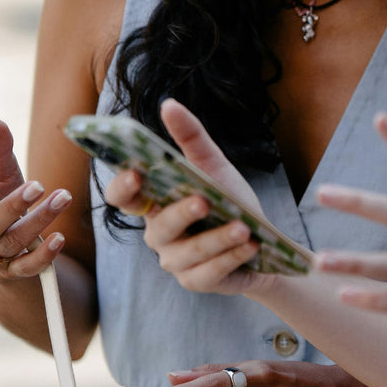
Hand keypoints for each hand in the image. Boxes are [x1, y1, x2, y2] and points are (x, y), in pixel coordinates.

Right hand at [0, 118, 69, 280]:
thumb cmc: (2, 195)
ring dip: (38, 221)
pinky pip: (26, 268)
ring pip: (10, 243)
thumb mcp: (2, 171)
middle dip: (12, 206)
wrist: (12, 232)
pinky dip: (43, 255)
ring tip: (63, 197)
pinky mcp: (12, 271)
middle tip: (38, 185)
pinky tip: (59, 238)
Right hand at [106, 99, 264, 295]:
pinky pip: (209, 273)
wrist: (263, 243)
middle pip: (159, 227)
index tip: (136, 174)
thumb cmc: (229, 201)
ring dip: (217, 238)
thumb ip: (191, 138)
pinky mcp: (197, 282)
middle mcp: (159, 234)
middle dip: (181, 214)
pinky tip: (250, 246)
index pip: (123, 197)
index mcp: (155, 203)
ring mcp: (176, 262)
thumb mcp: (214, 166)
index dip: (123, 187)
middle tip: (203, 200)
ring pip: (187, 253)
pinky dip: (231, 257)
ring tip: (243, 228)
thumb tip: (168, 104)